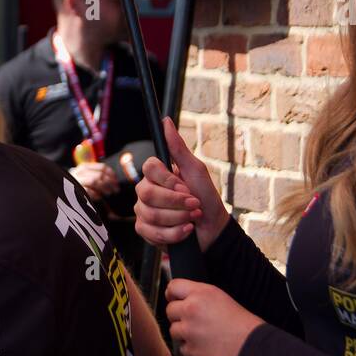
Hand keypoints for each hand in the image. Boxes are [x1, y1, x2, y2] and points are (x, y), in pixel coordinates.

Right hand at [69, 162, 119, 200]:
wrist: (63, 194)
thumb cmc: (78, 187)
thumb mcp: (86, 178)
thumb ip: (97, 175)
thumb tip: (114, 179)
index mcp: (84, 167)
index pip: (102, 167)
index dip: (112, 175)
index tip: (116, 182)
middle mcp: (79, 172)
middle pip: (99, 174)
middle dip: (110, 183)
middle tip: (115, 190)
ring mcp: (76, 181)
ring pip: (94, 181)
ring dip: (104, 188)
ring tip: (108, 193)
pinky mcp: (74, 190)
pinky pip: (88, 191)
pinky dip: (96, 194)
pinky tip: (98, 197)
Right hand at [135, 117, 228, 250]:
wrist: (212, 229)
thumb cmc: (206, 198)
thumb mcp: (196, 170)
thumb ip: (178, 147)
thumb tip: (166, 121)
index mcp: (157, 175)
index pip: (148, 168)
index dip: (167, 180)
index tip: (185, 187)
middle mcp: (146, 191)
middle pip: (147, 193)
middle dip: (176, 203)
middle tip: (194, 205)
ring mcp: (143, 211)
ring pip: (150, 214)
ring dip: (178, 218)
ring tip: (192, 218)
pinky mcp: (145, 230)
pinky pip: (150, 232)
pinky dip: (173, 234)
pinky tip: (185, 231)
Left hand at [164, 279, 261, 355]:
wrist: (254, 347)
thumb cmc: (245, 324)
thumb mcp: (222, 299)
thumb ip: (201, 297)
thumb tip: (184, 298)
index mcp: (202, 293)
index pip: (173, 286)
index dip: (172, 294)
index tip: (175, 300)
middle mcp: (191, 308)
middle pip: (169, 310)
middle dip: (178, 316)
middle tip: (193, 322)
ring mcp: (189, 330)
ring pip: (173, 330)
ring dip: (184, 334)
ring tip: (203, 335)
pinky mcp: (190, 348)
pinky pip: (181, 348)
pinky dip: (190, 349)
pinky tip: (206, 347)